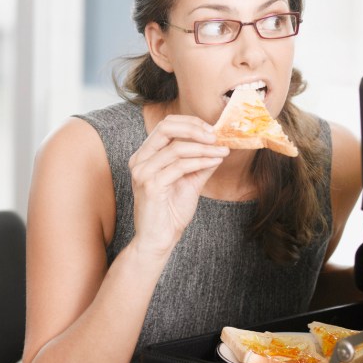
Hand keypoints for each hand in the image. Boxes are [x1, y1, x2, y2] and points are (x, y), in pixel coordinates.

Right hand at [127, 114, 228, 257]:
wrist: (159, 240)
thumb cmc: (170, 212)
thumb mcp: (189, 181)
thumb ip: (200, 162)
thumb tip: (219, 145)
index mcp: (145, 156)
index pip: (166, 125)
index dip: (190, 123)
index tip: (213, 129)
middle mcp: (139, 160)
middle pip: (166, 128)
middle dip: (195, 128)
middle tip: (216, 136)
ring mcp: (143, 172)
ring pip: (176, 148)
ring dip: (204, 148)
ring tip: (222, 151)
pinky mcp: (151, 186)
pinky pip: (180, 166)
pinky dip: (200, 162)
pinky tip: (214, 162)